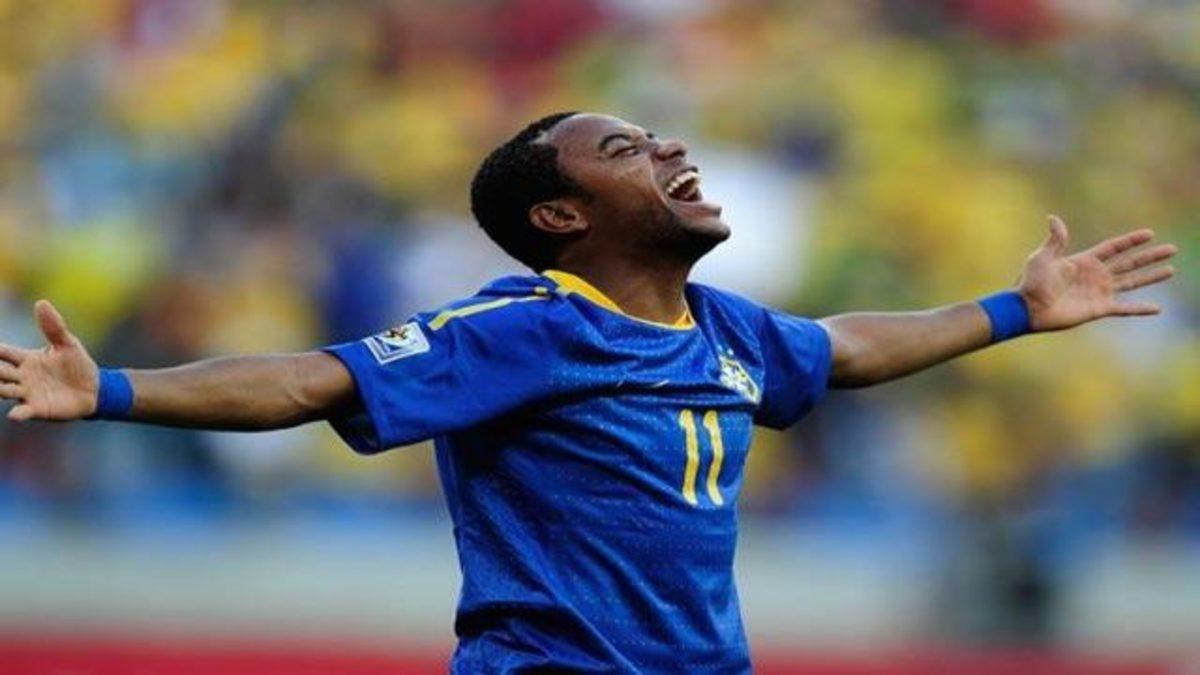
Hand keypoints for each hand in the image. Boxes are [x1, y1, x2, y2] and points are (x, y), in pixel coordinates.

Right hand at [0, 300, 99, 421]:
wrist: (95, 389)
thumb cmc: (78, 365)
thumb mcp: (67, 343)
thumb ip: (53, 326)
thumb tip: (41, 302)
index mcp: (26, 359)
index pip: (2, 353)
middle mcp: (22, 377)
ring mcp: (28, 393)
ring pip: (4, 391)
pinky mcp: (38, 408)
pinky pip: (24, 411)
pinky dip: (18, 413)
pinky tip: (14, 414)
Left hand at [1018, 215, 1176, 331]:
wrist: (1028, 308)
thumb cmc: (1032, 282)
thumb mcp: (1043, 257)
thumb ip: (1055, 240)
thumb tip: (1053, 218)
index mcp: (1084, 260)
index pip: (1114, 248)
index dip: (1131, 241)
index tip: (1150, 234)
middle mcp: (1095, 275)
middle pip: (1129, 263)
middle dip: (1150, 256)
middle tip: (1172, 249)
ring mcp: (1098, 292)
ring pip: (1132, 282)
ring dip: (1151, 276)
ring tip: (1170, 270)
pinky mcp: (1098, 309)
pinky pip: (1124, 308)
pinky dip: (1140, 309)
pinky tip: (1157, 308)